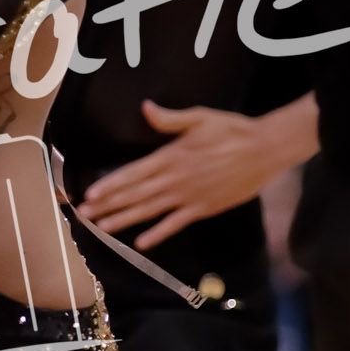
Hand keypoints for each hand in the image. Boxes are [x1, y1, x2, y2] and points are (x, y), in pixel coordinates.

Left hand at [78, 100, 299, 250]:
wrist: (265, 150)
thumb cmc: (232, 130)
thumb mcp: (200, 117)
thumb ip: (170, 118)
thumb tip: (145, 108)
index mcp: (172, 156)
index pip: (133, 173)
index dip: (111, 185)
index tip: (91, 194)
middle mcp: (176, 179)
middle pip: (136, 194)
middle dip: (109, 205)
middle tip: (85, 214)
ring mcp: (189, 196)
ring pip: (150, 211)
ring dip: (125, 219)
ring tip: (103, 227)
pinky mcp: (204, 208)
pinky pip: (176, 224)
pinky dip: (158, 233)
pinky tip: (141, 243)